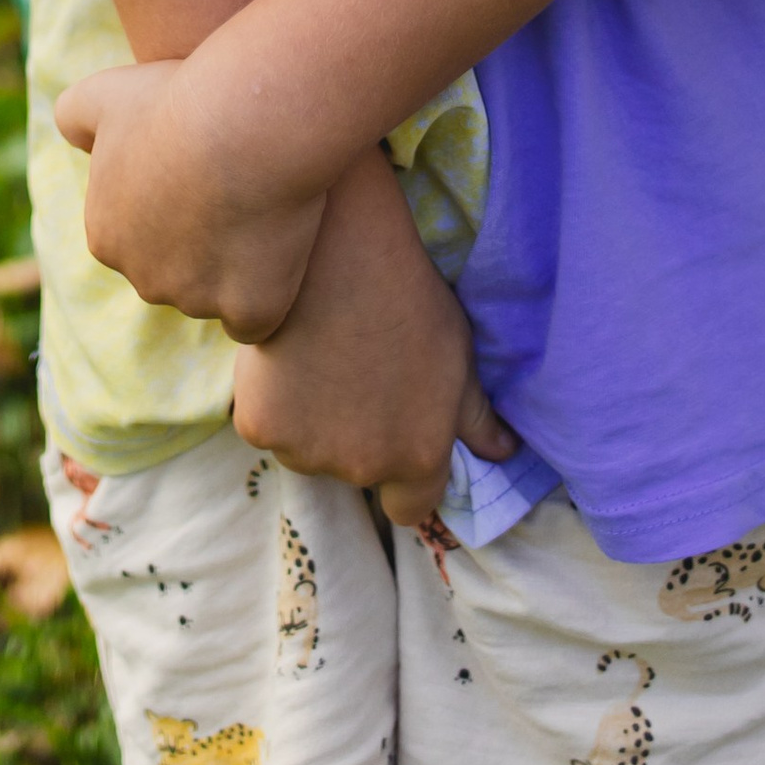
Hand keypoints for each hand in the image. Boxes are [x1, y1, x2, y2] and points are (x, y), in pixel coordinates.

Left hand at [53, 56, 324, 341]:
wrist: (246, 124)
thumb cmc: (176, 102)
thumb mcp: (104, 93)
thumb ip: (74, 115)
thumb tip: (76, 139)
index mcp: (106, 236)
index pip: (138, 234)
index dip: (174, 204)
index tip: (202, 169)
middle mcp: (143, 278)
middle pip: (173, 271)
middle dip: (200, 242)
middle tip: (237, 186)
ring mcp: (197, 301)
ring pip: (215, 295)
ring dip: (237, 266)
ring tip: (266, 211)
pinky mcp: (250, 311)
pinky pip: (258, 318)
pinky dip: (271, 293)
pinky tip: (284, 253)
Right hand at [229, 150, 519, 526]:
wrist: (340, 256)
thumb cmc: (410, 300)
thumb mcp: (459, 358)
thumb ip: (478, 418)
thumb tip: (504, 452)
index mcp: (418, 459)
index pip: (410, 508)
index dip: (403, 477)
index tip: (394, 436)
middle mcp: (363, 468)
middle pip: (356, 472)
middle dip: (356, 439)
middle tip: (355, 378)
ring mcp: (307, 452)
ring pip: (307, 451)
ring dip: (311, 424)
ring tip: (320, 360)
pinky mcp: (260, 427)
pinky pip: (266, 426)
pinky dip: (272, 401)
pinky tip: (286, 356)